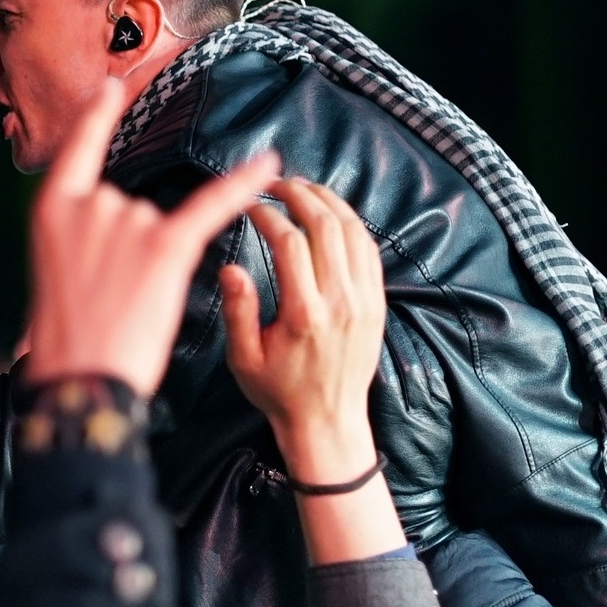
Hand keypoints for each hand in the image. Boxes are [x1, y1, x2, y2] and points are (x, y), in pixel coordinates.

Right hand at [25, 79, 280, 395]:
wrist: (81, 382)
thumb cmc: (66, 342)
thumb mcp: (49, 277)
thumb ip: (76, 244)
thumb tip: (102, 243)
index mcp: (52, 209)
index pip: (79, 148)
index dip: (98, 117)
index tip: (114, 88)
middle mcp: (90, 204)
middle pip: (128, 207)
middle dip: (128, 253)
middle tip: (109, 301)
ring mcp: (127, 221)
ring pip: (161, 226)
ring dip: (153, 266)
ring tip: (128, 308)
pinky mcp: (166, 246)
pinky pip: (212, 206)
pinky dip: (244, 185)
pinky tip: (270, 164)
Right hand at [222, 179, 385, 478]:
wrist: (327, 422)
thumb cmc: (279, 392)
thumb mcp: (243, 358)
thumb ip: (238, 310)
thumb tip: (229, 267)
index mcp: (304, 313)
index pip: (289, 242)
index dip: (267, 214)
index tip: (250, 206)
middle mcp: (340, 301)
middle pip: (325, 225)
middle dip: (299, 194)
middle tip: (277, 184)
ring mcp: (364, 300)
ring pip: (353, 231)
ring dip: (328, 201)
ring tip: (303, 189)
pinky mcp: (377, 303)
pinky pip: (369, 250)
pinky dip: (351, 223)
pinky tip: (330, 214)